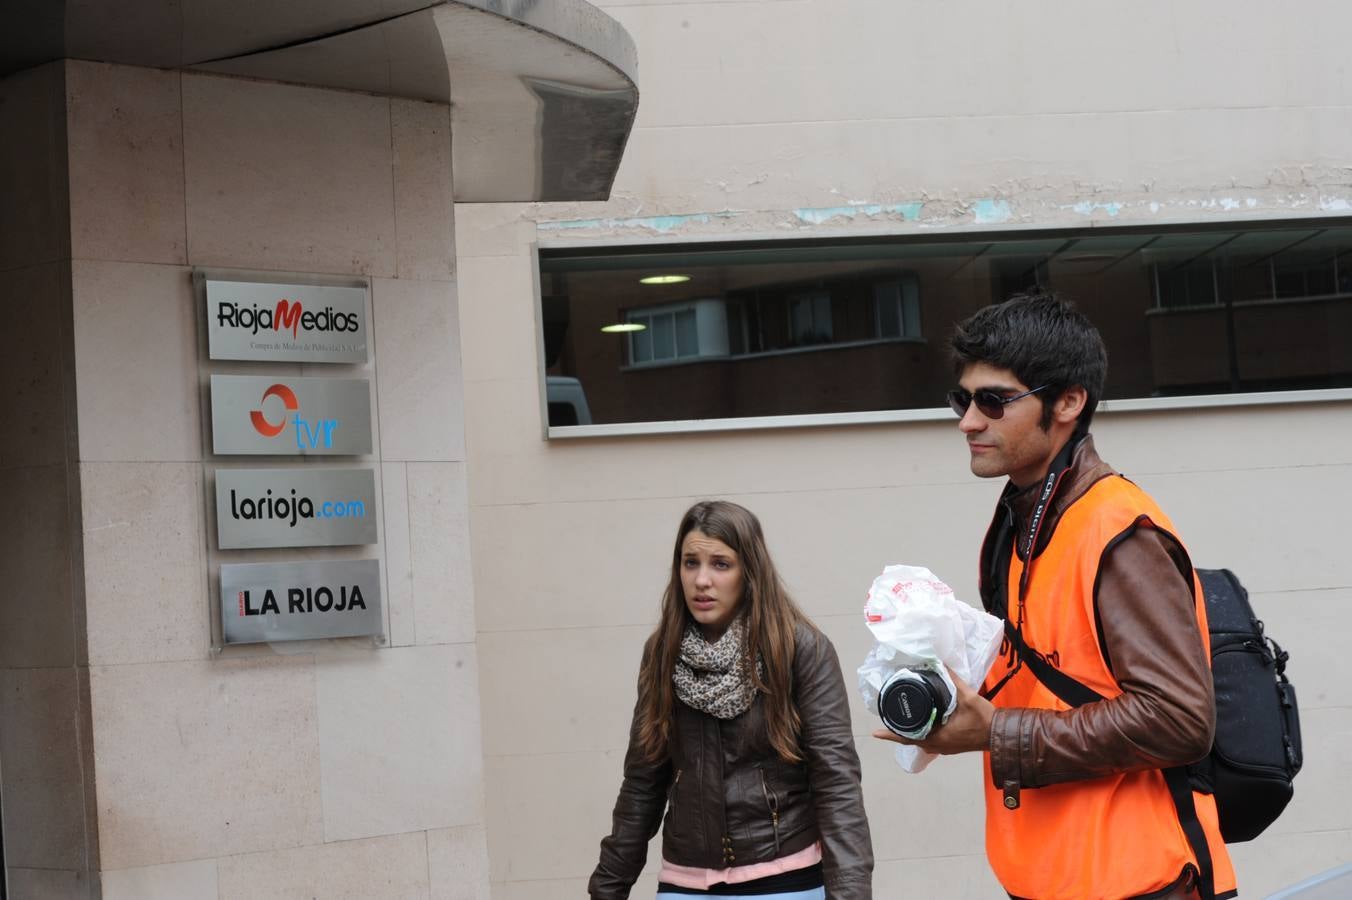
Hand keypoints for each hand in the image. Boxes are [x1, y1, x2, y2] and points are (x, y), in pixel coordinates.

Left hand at [872, 667, 993, 755]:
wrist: (1001, 734)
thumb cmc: (984, 719)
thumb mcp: (967, 698)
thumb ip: (953, 681)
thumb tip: (940, 664)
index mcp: (938, 737)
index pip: (908, 738)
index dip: (891, 734)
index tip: (875, 733)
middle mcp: (938, 745)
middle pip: (911, 741)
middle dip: (897, 733)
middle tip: (884, 723)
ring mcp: (945, 748)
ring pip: (921, 742)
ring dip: (910, 734)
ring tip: (898, 723)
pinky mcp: (951, 746)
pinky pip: (930, 741)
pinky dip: (922, 734)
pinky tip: (921, 725)